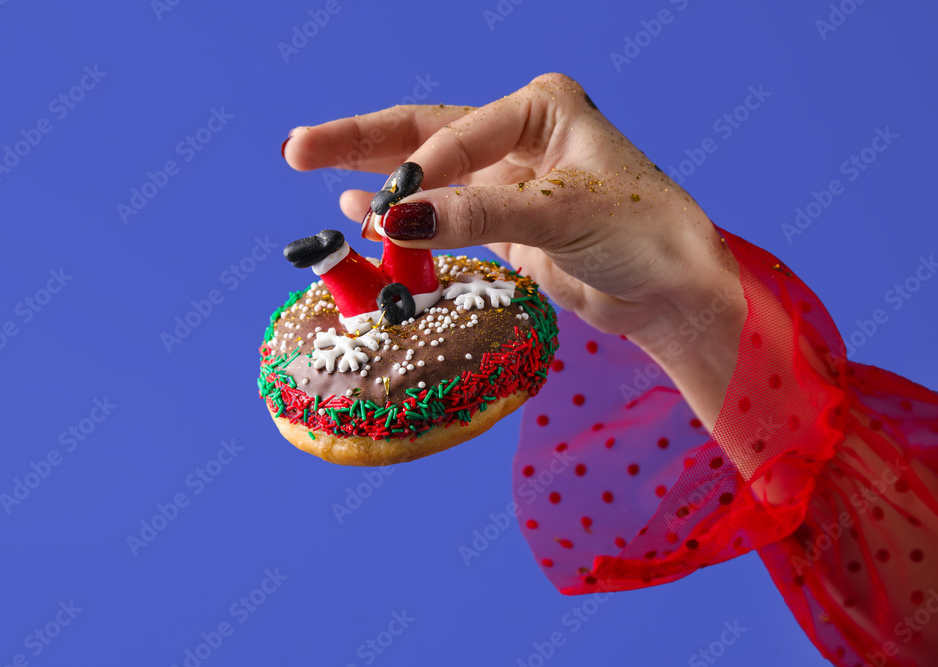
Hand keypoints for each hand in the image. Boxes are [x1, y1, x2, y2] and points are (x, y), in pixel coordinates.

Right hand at [283, 73, 746, 428]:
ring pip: (427, 175)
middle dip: (361, 143)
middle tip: (296, 147)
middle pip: (424, 135)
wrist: (673, 291)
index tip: (385, 211)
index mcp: (540, 107)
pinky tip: (359, 209)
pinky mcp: (504, 223)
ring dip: (374, 178)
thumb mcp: (561, 214)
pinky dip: (404, 216)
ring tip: (308, 166)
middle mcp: (520, 135)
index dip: (415, 172)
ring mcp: (508, 179)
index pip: (453, 131)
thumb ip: (477, 214)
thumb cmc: (642, 233)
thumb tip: (394, 217)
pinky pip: (443, 214)